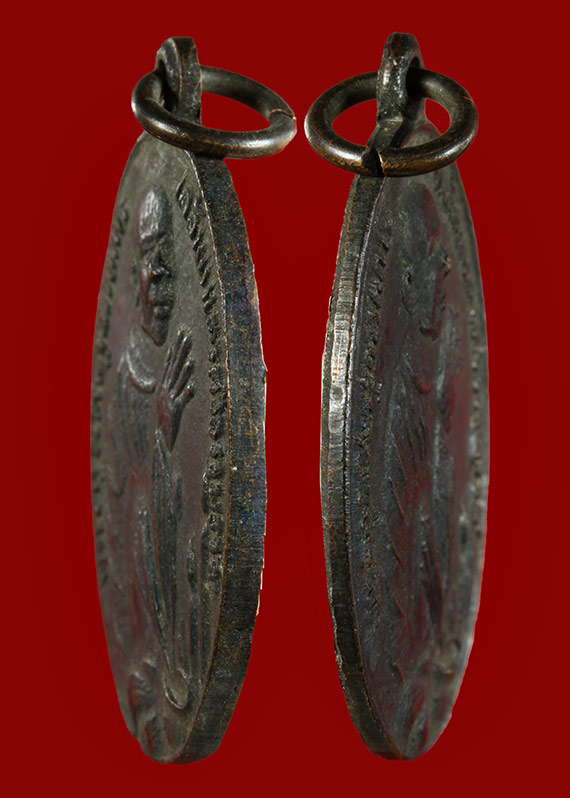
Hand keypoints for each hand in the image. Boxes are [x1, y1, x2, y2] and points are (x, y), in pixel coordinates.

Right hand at [157, 329, 194, 448]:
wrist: (162, 437)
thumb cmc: (167, 417)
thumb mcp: (169, 398)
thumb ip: (175, 385)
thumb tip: (182, 372)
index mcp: (164, 386)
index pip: (170, 363)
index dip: (175, 349)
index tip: (179, 335)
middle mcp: (166, 390)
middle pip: (174, 368)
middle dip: (181, 352)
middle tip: (186, 338)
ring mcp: (170, 400)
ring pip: (178, 383)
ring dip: (183, 372)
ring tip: (190, 361)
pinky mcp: (175, 411)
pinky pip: (182, 401)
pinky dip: (186, 394)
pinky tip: (192, 387)